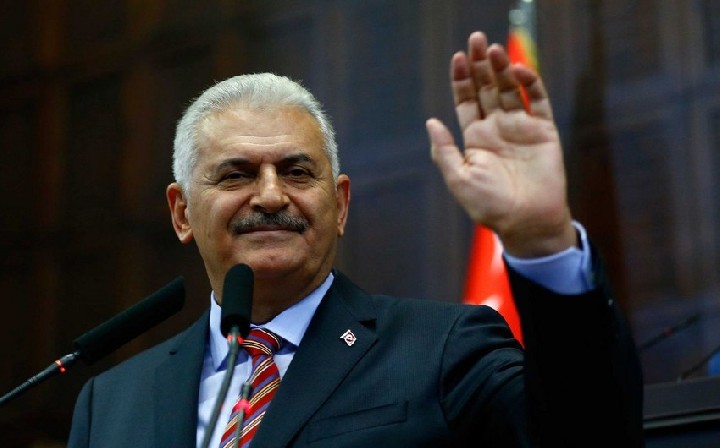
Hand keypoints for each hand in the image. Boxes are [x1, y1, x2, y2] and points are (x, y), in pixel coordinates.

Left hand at [426, 31, 575, 257]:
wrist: (526, 222)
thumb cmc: (489, 205)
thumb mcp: (458, 178)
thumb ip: (443, 150)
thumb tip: (430, 120)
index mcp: (475, 138)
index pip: (466, 101)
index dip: (461, 79)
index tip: (457, 58)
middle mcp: (497, 128)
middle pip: (487, 88)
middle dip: (480, 65)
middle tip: (476, 39)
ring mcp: (521, 128)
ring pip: (511, 89)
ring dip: (502, 68)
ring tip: (493, 48)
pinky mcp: (543, 131)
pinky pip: (538, 101)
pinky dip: (530, 84)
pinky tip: (518, 70)